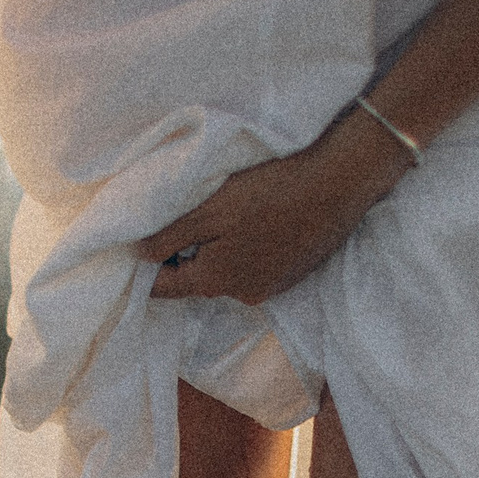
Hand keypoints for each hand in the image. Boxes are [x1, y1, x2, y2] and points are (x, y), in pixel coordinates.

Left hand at [138, 109, 411, 305]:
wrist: (340, 181)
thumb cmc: (271, 189)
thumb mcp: (210, 207)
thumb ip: (170, 235)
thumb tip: (138, 256)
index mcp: (215, 281)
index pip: (163, 288)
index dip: (146, 265)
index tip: (142, 239)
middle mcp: (241, 296)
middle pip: (196, 281)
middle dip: (185, 254)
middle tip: (187, 215)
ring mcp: (270, 289)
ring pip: (226, 275)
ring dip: (219, 251)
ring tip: (228, 214)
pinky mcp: (291, 277)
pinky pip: (254, 269)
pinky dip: (247, 251)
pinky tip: (258, 221)